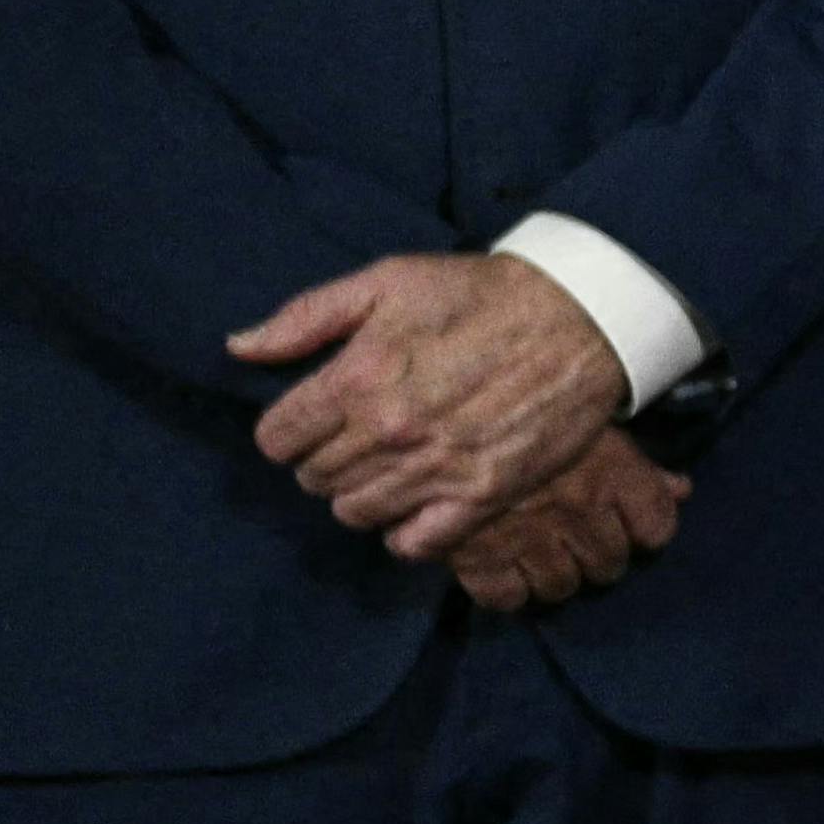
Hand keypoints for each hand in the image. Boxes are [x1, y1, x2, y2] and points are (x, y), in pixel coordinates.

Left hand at [229, 252, 632, 560]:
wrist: (584, 315)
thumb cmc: (481, 293)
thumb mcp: (388, 280)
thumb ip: (306, 316)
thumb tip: (239, 348)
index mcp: (356, 379)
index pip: (276, 438)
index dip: (288, 429)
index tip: (313, 419)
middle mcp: (389, 431)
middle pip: (314, 479)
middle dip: (324, 460)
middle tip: (357, 439)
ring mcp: (437, 468)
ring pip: (356, 512)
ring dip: (362, 494)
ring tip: (387, 468)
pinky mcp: (483, 494)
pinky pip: (414, 543)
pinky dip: (404, 532)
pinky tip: (415, 505)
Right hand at [437, 435, 686, 616]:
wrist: (443, 410)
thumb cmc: (525, 403)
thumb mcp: (587, 419)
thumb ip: (637, 463)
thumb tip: (682, 490)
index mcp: (612, 473)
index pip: (656, 527)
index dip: (645, 530)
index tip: (630, 526)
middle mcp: (580, 511)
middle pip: (609, 564)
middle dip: (597, 557)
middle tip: (576, 541)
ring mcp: (530, 537)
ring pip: (562, 586)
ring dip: (556, 577)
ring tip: (540, 557)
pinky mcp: (478, 556)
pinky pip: (506, 597)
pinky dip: (507, 590)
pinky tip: (503, 570)